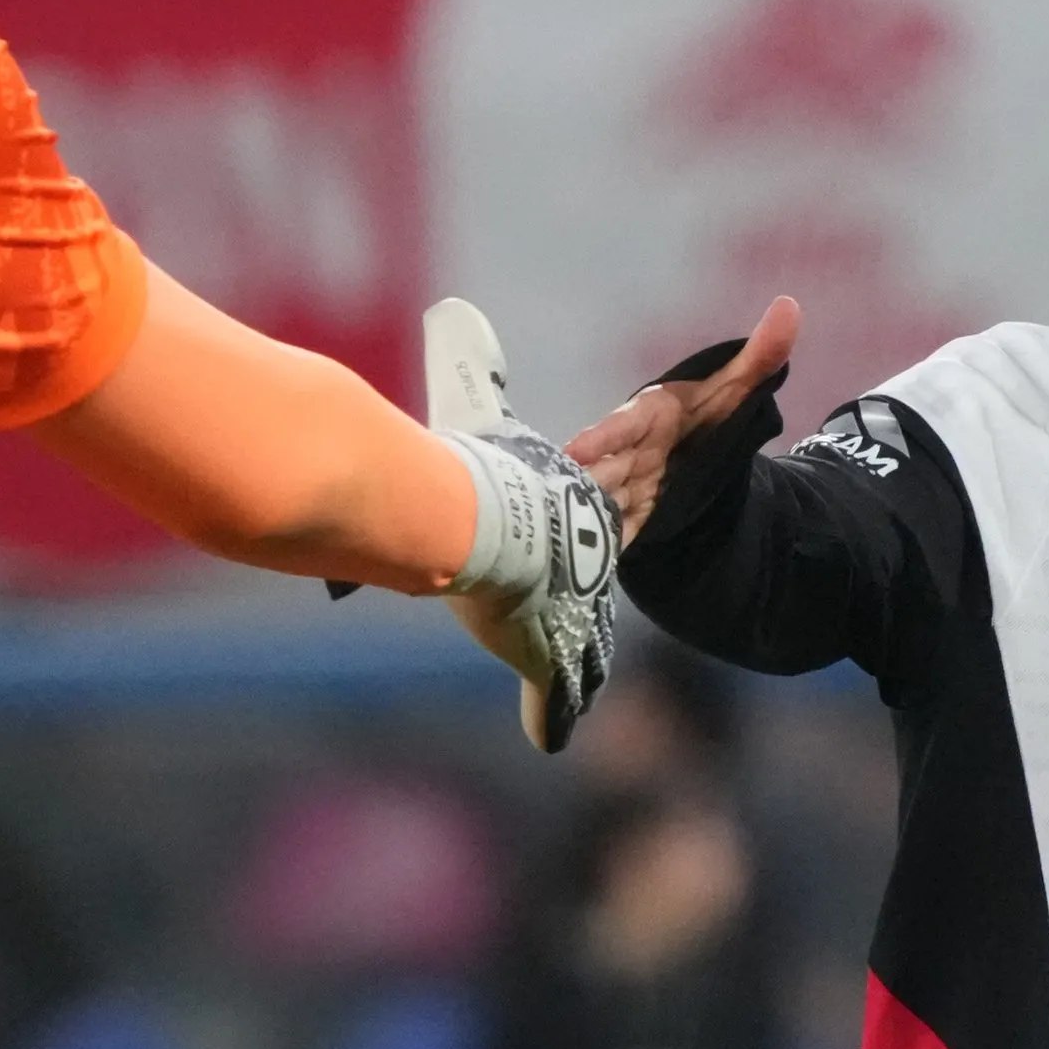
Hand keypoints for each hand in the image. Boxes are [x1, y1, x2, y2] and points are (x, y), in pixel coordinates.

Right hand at [423, 297, 622, 753]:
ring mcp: (568, 617)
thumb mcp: (477, 414)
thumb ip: (469, 365)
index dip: (597, 527)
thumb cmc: (480, 476)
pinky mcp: (550, 657)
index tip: (590, 543)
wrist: (496, 525)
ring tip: (575, 696)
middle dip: (594, 609)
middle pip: (593, 587)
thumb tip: (451, 310)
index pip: (593, 521)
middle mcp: (577, 567)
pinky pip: (558, 695)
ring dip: (578, 672)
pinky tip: (550, 738)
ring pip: (583, 650)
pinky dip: (552, 717)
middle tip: (595, 630)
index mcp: (568, 511)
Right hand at [564, 297, 800, 540]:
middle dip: (587, 480)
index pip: (623, 424)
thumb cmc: (705, 414)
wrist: (698, 453)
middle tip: (564, 492)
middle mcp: (631, 450)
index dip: (601, 437)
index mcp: (650, 415)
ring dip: (587, 512)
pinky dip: (601, 542)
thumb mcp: (735, 389)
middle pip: (606, 467)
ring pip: (604, 499)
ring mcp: (629, 486)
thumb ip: (760, 355)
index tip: (576, 448)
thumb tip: (790, 307)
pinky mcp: (632, 516)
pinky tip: (583, 557)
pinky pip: (616, 529)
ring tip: (564, 528)